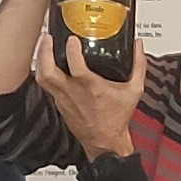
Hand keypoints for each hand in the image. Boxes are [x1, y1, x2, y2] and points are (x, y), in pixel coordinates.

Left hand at [36, 33, 143, 160]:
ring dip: (41, 59)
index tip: (72, 39)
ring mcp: (63, 99)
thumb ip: (138, 66)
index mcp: (92, 89)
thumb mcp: (134, 91)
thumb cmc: (116, 119)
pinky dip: (44, 70)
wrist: (104, 142)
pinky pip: (46, 84)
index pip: (76, 68)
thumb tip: (138, 46)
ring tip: (45, 45)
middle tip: (48, 37)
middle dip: (45, 52)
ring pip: (43, 78)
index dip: (72, 51)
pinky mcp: (59, 102)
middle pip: (49, 72)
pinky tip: (49, 61)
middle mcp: (74, 93)